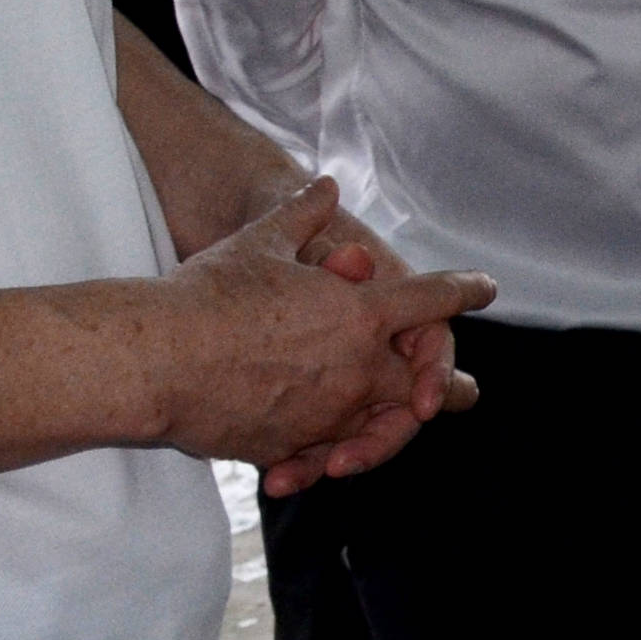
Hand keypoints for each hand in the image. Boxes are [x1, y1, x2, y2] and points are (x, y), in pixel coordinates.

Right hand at [154, 181, 494, 496]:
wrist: (156, 360)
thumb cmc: (208, 295)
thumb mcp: (261, 242)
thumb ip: (303, 214)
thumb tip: (324, 184)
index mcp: (360, 314)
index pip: (434, 301)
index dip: (464, 291)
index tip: (485, 289)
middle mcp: (356, 370)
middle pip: (425, 385)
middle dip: (440, 385)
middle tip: (457, 389)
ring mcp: (326, 416)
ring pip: (378, 429)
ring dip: (387, 425)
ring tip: (391, 426)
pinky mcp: (289, 447)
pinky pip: (324, 454)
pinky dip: (328, 452)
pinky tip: (321, 455)